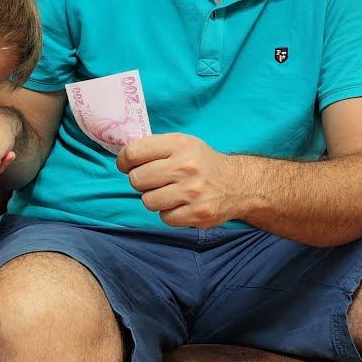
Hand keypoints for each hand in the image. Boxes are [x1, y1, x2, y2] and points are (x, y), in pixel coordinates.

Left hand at [117, 133, 242, 227]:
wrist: (238, 184)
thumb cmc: (202, 163)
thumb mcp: (183, 144)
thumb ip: (155, 148)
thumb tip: (123, 158)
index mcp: (179, 144)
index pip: (134, 152)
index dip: (124, 161)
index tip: (126, 165)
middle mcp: (185, 166)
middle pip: (137, 179)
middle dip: (140, 181)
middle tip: (153, 181)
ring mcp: (192, 192)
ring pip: (148, 200)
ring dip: (154, 198)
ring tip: (169, 193)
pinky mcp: (197, 214)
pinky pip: (164, 217)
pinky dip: (168, 213)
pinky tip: (180, 205)